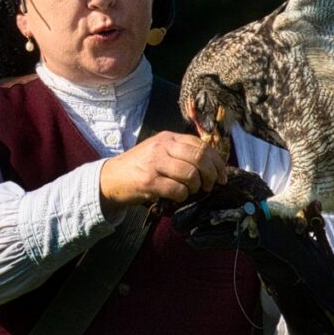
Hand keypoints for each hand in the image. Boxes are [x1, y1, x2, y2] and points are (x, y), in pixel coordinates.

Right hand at [99, 132, 227, 215]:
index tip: (222, 175)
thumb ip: (181, 153)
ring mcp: (154, 163)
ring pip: (191, 174)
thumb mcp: (160, 151)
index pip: (201, 145)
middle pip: (200, 158)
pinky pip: (178, 189)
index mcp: (168, 138)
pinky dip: (183, 196)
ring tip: (191, 190)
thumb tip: (213, 164)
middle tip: (210, 185)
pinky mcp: (149, 181)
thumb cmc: (140, 166)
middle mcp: (162, 147)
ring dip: (196, 187)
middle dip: (211, 175)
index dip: (217, 161)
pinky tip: (177, 196)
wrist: (111, 178)